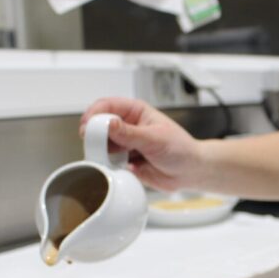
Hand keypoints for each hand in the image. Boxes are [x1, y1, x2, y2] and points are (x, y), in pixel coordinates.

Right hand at [80, 98, 202, 191]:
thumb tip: (109, 124)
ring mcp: (125, 144)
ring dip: (100, 151)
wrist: (190, 172)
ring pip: (101, 144)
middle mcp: (128, 126)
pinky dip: (107, 164)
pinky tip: (115, 167)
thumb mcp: (155, 139)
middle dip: (93, 134)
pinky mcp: (124, 161)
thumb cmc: (181, 150)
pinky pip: (107, 161)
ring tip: (108, 157)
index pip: (107, 105)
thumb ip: (130, 133)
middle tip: (93, 144)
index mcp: (136, 112)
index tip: (88, 126)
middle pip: (99, 125)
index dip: (95, 114)